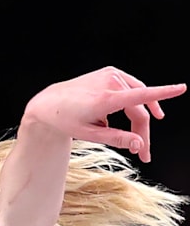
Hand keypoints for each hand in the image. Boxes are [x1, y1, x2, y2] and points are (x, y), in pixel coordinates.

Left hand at [23, 66, 184, 162]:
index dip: (163, 93)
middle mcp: (110, 82)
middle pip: (140, 109)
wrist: (49, 103)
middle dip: (143, 132)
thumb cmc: (66, 121)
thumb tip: (140, 146)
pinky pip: (129, 89)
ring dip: (139, 118)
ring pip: (138, 99)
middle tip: (144, 154)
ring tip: (137, 136)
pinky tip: (118, 115)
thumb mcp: (89, 135)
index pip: (140, 96)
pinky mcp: (110, 71)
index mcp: (105, 99)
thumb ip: (117, 139)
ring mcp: (111, 74)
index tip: (182, 88)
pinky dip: (129, 103)